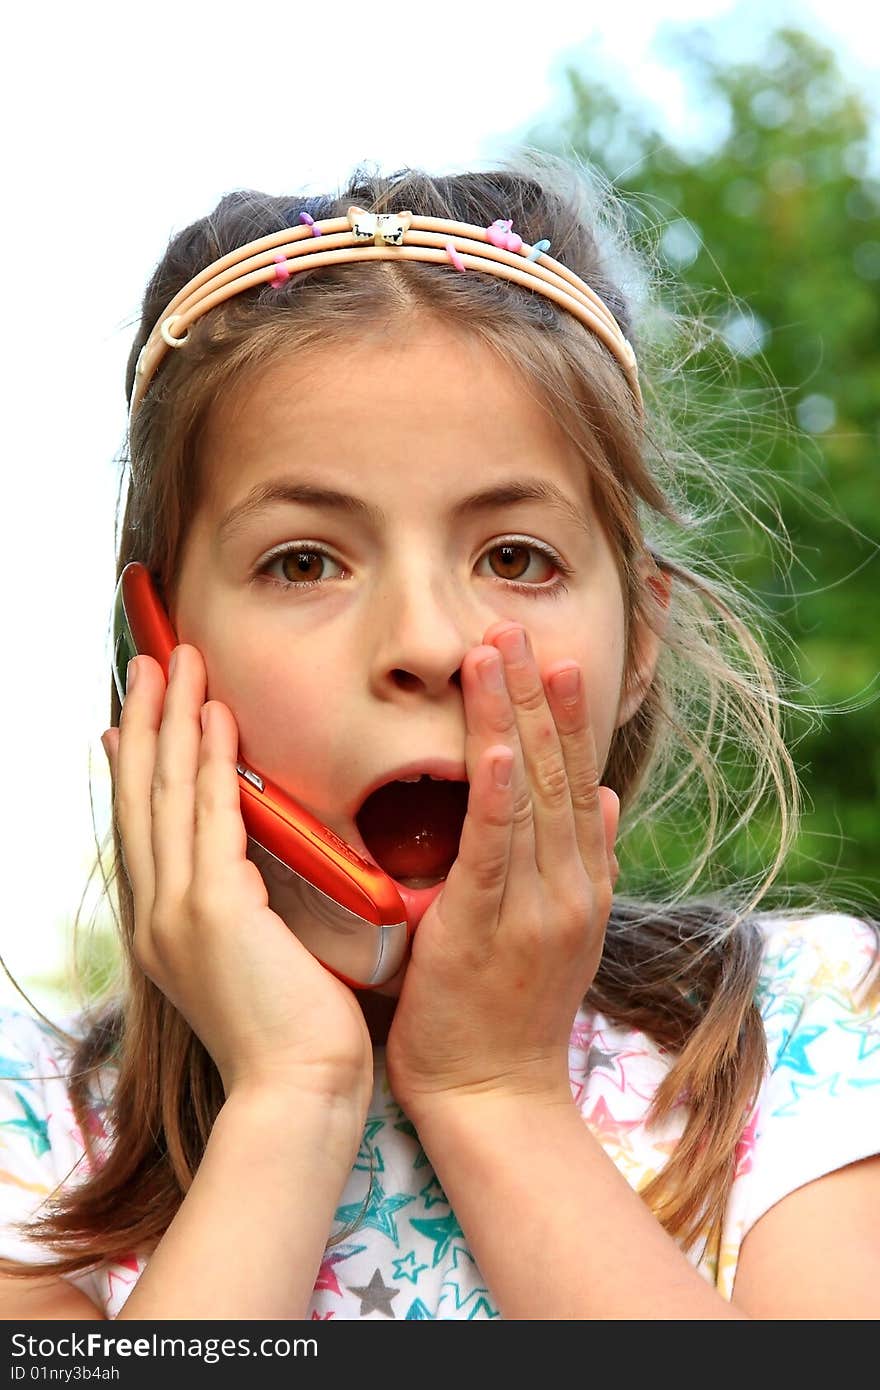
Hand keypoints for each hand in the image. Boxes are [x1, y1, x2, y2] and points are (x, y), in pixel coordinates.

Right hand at [103, 645, 372, 1111]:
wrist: (299, 1091)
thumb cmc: (294, 1033)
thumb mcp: (257, 958)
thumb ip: (247, 906)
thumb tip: (253, 864)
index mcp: (165, 927)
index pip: (145, 826)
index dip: (140, 764)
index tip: (139, 716)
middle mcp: (157, 913)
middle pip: (142, 795)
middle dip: (148, 721)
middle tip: (149, 661)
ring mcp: (178, 909)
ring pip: (166, 792)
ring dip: (173, 719)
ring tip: (176, 660)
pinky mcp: (214, 907)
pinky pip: (209, 814)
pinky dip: (208, 761)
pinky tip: (215, 716)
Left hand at [385, 622, 618, 1116]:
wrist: (494, 1094)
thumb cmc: (508, 1011)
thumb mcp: (558, 929)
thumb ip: (581, 860)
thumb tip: (603, 798)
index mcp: (580, 879)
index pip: (576, 778)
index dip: (562, 714)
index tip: (547, 654)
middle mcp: (568, 883)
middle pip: (557, 770)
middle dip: (535, 694)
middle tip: (514, 625)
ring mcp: (535, 905)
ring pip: (530, 794)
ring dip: (513, 718)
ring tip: (499, 653)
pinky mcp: (489, 928)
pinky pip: (495, 850)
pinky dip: (498, 794)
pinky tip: (493, 746)